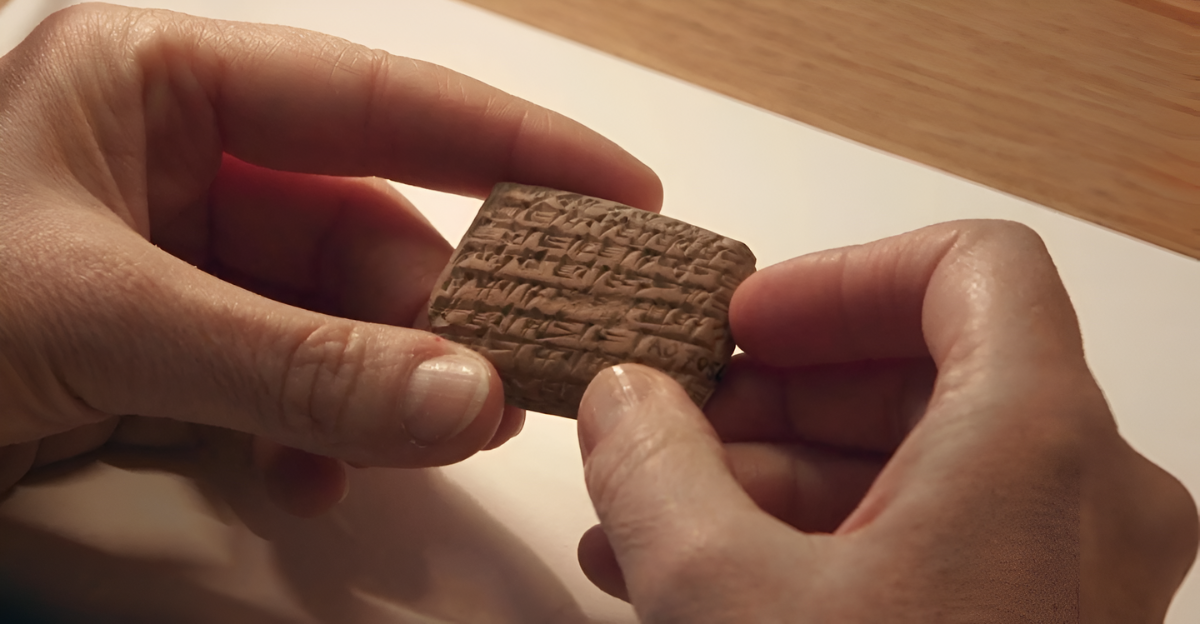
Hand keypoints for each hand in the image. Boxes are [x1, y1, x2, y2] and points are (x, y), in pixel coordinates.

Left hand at [0, 4, 660, 514]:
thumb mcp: (100, 326)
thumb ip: (292, 365)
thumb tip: (468, 400)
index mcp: (154, 88)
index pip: (377, 100)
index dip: (511, 142)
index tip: (621, 186)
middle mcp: (176, 161)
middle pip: (367, 228)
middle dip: (446, 309)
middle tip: (537, 370)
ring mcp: (178, 261)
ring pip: (336, 319)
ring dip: (385, 388)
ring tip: (435, 440)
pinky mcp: (171, 349)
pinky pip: (287, 381)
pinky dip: (317, 435)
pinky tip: (314, 480)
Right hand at [576, 222, 1197, 621]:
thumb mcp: (717, 598)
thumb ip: (651, 462)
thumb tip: (624, 394)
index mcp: (1037, 445)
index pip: (969, 268)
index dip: (841, 277)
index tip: (744, 321)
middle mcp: (1083, 500)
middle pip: (928, 368)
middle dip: (779, 390)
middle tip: (676, 414)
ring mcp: (1064, 575)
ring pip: (915, 461)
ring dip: (775, 469)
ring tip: (653, 507)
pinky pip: (922, 540)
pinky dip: (813, 536)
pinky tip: (697, 570)